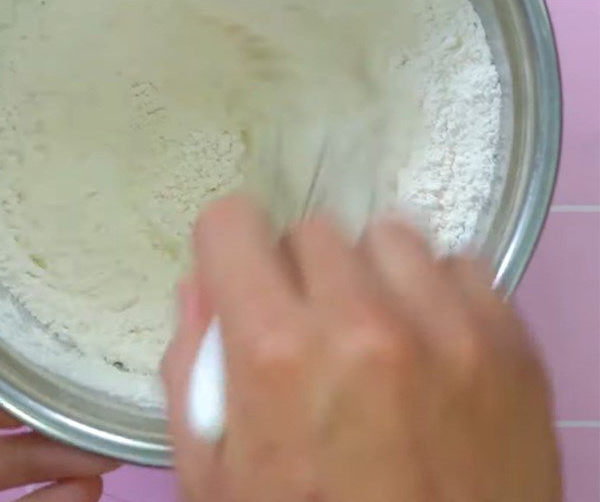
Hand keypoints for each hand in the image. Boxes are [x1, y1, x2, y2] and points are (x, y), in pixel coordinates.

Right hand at [162, 196, 560, 501]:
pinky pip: (458, 267)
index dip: (227, 249)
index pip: (231, 224)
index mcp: (275, 353)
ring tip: (375, 334)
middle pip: (311, 230)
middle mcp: (361, 323)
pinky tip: (430, 348)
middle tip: (311, 329)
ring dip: (369, 276)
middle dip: (298, 272)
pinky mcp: (509, 345)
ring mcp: (445, 329)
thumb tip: (201, 285)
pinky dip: (435, 295)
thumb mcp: (214, 483)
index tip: (241, 274)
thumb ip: (190, 369)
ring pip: (386, 237)